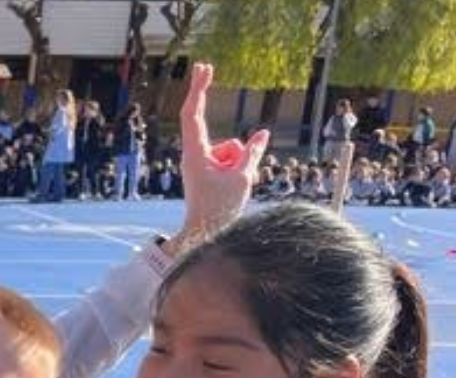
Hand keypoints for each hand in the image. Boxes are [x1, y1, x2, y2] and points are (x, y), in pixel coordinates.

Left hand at [174, 62, 270, 253]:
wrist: (205, 234)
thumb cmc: (219, 209)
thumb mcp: (241, 178)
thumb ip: (252, 153)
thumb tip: (262, 134)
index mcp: (195, 154)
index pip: (193, 115)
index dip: (199, 90)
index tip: (204, 70)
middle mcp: (194, 154)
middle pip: (200, 118)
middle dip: (204, 93)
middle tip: (206, 65)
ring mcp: (200, 162)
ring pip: (228, 147)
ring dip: (236, 160)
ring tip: (230, 185)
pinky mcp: (207, 169)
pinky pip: (230, 158)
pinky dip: (237, 167)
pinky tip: (233, 185)